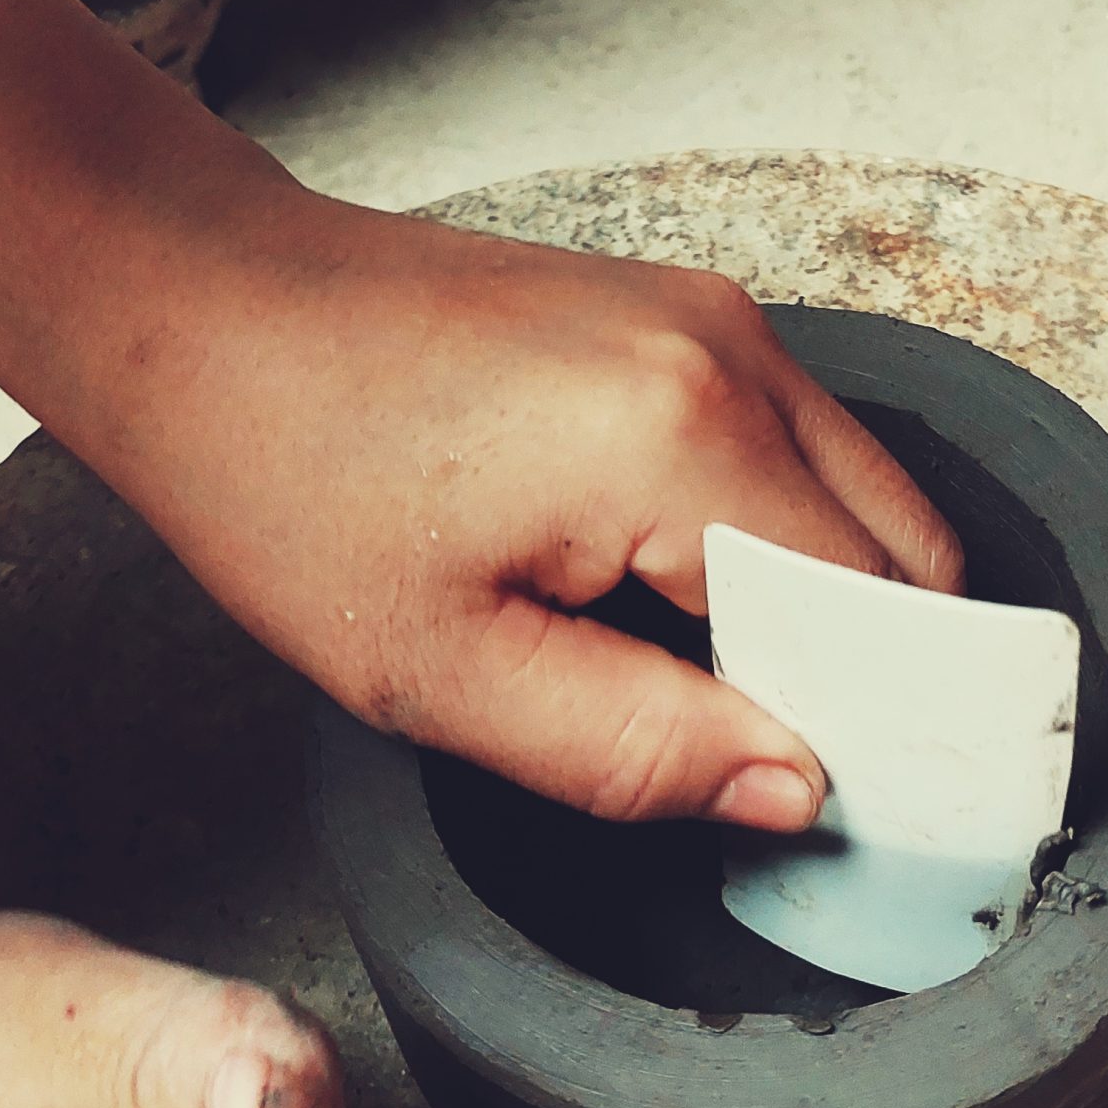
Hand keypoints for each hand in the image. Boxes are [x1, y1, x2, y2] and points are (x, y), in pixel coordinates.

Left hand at [143, 199, 966, 828]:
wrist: (206, 310)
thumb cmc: (289, 476)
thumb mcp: (444, 674)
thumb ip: (637, 749)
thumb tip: (796, 790)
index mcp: (681, 436)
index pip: (874, 614)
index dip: (862, 722)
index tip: (817, 798)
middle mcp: (729, 350)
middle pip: (901, 546)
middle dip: (857, 662)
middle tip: (745, 743)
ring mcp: (712, 314)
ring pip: (858, 492)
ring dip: (814, 594)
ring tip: (685, 662)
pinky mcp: (683, 309)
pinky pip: (792, 443)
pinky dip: (773, 528)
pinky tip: (662, 582)